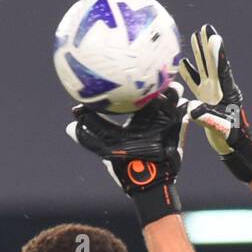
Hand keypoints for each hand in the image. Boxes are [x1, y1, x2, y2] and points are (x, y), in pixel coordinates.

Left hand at [66, 82, 189, 223]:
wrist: (145, 179)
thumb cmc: (124, 164)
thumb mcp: (104, 148)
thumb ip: (87, 137)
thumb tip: (68, 125)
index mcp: (136, 118)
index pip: (134, 96)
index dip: (130, 85)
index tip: (124, 72)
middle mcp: (152, 116)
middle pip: (155, 92)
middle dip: (154, 81)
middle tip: (149, 72)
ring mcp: (165, 120)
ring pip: (170, 98)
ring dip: (171, 90)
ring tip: (170, 85)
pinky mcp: (177, 127)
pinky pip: (183, 112)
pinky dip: (182, 104)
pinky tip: (180, 100)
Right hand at [179, 24, 251, 181]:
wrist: (232, 146)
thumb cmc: (229, 137)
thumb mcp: (219, 128)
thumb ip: (206, 117)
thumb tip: (191, 108)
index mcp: (227, 92)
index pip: (222, 68)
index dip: (218, 53)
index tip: (214, 36)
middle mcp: (220, 88)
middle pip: (213, 62)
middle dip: (208, 45)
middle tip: (205, 27)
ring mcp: (213, 93)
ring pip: (205, 68)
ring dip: (200, 54)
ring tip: (195, 36)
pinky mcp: (206, 99)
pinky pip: (196, 82)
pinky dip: (190, 72)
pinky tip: (183, 63)